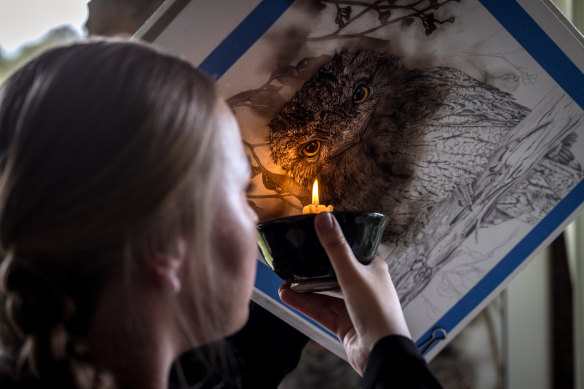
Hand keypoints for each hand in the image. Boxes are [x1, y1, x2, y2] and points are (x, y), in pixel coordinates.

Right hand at [278, 212, 409, 374]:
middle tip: (293, 263)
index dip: (332, 245)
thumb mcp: (352, 274)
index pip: (351, 251)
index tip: (312, 238)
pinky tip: (289, 297)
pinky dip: (304, 304)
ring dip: (304, 289)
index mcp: (373, 269)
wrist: (382, 353)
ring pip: (324, 293)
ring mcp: (353, 306)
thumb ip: (335, 248)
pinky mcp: (344, 324)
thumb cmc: (378, 312)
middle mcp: (364, 286)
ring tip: (284, 282)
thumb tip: (324, 219)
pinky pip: (320, 310)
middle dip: (311, 270)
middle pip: (333, 273)